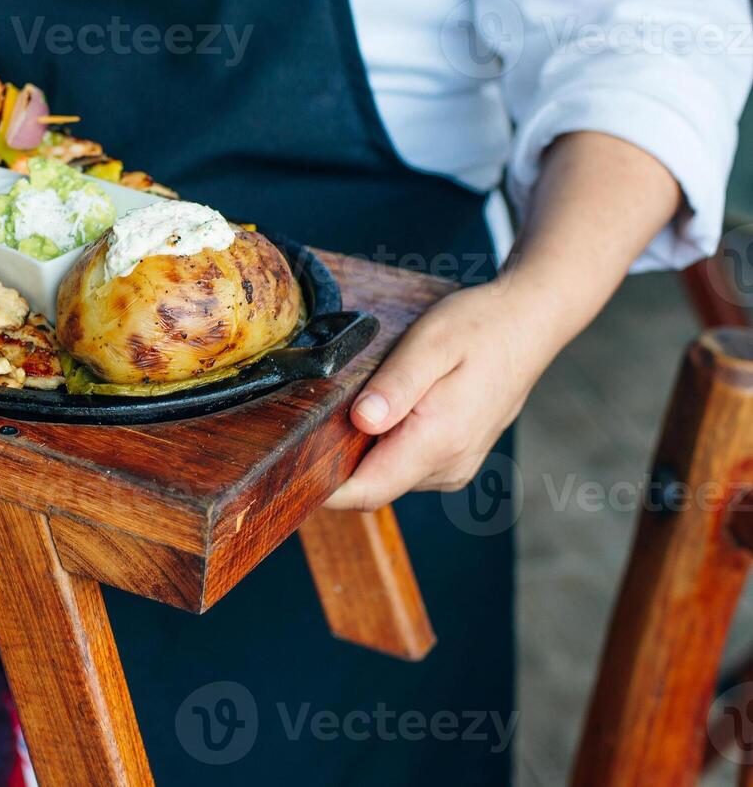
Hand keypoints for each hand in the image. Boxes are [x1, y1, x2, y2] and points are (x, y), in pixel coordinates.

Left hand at [324, 275, 557, 511]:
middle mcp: (449, 465)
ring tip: (353, 405)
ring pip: (387, 475)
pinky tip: (382, 410)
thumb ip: (397, 385)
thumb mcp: (431, 343)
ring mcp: (454, 467)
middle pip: (371, 485)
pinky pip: (405, 465)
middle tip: (305, 422)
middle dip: (336, 463)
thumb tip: (362, 421)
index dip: (321, 487)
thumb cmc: (479, 327)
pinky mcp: (455, 459)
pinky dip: (384, 445)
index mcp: (439, 441)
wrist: (528, 324)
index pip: (366, 491)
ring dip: (361, 451)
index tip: (286, 467)